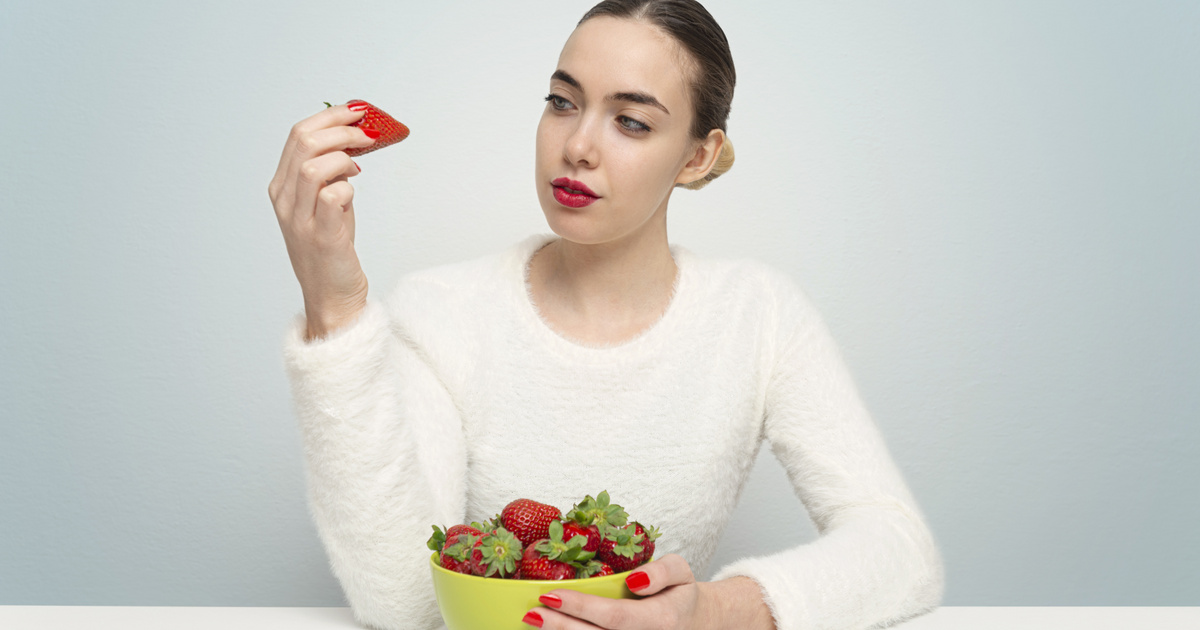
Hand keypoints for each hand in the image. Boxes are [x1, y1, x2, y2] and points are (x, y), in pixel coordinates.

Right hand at [267, 102, 377, 338]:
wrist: (331, 296)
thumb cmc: (330, 248)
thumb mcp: (326, 203)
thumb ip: (331, 173)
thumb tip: (352, 138)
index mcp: (281, 188)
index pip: (297, 135)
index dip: (328, 117)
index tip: (355, 111)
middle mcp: (284, 201)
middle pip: (303, 143)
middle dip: (341, 128)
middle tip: (367, 132)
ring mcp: (300, 220)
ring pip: (314, 166)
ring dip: (344, 155)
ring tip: (361, 161)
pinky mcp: (321, 237)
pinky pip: (333, 196)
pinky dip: (348, 187)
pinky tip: (354, 191)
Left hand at [524, 554, 709, 629]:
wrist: (698, 626)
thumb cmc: (681, 596)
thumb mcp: (682, 572)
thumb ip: (662, 571)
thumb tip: (634, 580)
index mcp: (660, 621)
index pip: (613, 617)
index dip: (580, 607)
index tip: (550, 594)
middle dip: (560, 628)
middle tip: (532, 613)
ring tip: (535, 622)